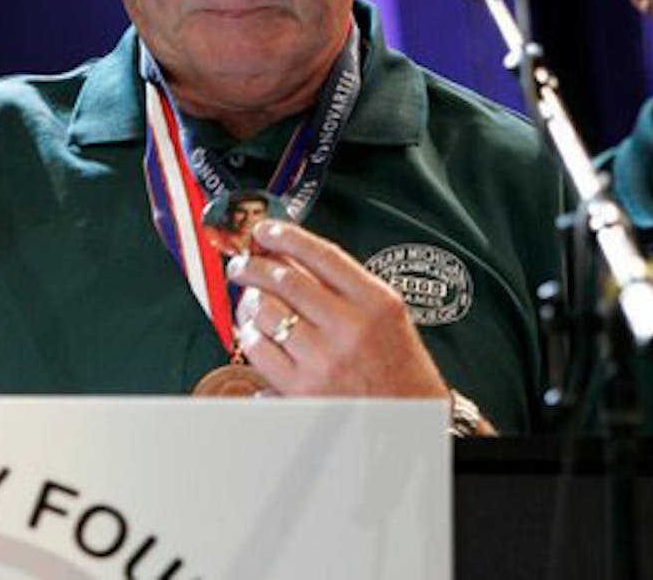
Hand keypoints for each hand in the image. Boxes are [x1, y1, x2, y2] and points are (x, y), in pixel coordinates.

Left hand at [226, 220, 449, 399]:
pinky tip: (252, 332)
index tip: (266, 230)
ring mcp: (324, 360)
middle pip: (285, 279)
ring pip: (266, 312)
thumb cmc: (398, 367)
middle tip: (243, 263)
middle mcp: (350, 327)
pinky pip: (260, 350)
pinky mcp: (302, 390)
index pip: (322, 255)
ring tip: (247, 298)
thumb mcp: (388, 316)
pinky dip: (248, 334)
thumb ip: (347, 287)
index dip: (287, 236)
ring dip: (248, 299)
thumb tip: (292, 258)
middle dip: (254, 265)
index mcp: (376, 302)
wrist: (410, 422)